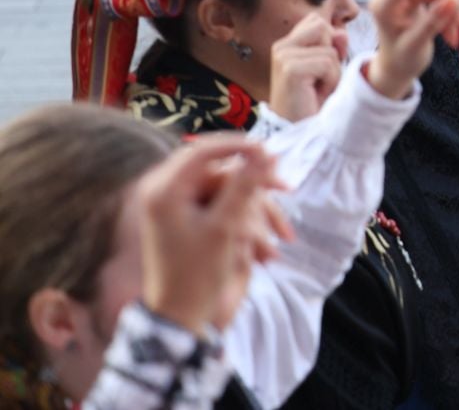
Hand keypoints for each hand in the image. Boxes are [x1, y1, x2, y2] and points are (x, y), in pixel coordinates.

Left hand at [137, 136, 288, 333]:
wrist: (183, 320)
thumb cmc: (196, 274)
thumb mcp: (224, 227)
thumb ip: (245, 185)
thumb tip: (267, 152)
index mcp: (164, 192)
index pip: (203, 151)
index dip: (239, 146)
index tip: (270, 153)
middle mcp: (170, 195)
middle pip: (222, 172)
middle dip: (255, 187)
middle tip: (286, 189)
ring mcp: (184, 210)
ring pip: (231, 193)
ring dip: (257, 212)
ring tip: (280, 237)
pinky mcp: (197, 224)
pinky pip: (229, 212)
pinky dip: (250, 226)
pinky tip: (267, 251)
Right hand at [268, 13, 348, 122]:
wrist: (298, 128)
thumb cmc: (313, 98)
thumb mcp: (328, 68)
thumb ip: (334, 46)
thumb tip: (341, 33)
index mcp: (288, 43)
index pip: (318, 22)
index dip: (330, 41)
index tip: (322, 67)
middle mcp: (282, 46)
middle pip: (324, 28)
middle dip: (331, 54)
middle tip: (319, 78)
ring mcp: (284, 56)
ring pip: (329, 49)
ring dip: (332, 72)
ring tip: (316, 87)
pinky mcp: (290, 69)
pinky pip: (328, 64)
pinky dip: (330, 81)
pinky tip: (315, 93)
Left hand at [365, 0, 458, 99]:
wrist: (397, 66)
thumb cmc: (401, 59)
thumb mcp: (415, 45)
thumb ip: (432, 23)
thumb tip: (453, 0)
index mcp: (381, 5)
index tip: (456, 3)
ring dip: (450, 8)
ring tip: (453, 35)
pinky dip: (447, 10)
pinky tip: (450, 29)